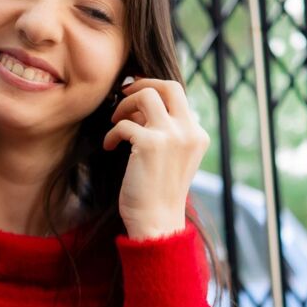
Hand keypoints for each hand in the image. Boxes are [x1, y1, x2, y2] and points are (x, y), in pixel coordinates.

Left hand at [103, 78, 210, 239]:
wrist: (157, 222)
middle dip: (142, 84)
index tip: (135, 95)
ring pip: (146, 95)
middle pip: (168, 86)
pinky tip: (109, 146)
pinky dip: (112, 133)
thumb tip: (144, 103)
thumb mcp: (173, 158)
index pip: (178, 96)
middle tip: (123, 94)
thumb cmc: (159, 193)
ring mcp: (171, 136)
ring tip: (115, 121)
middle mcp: (189, 132)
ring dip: (124, 105)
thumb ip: (168, 132)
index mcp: (197, 135)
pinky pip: (124, 123)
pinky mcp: (150, 144)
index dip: (154, 90)